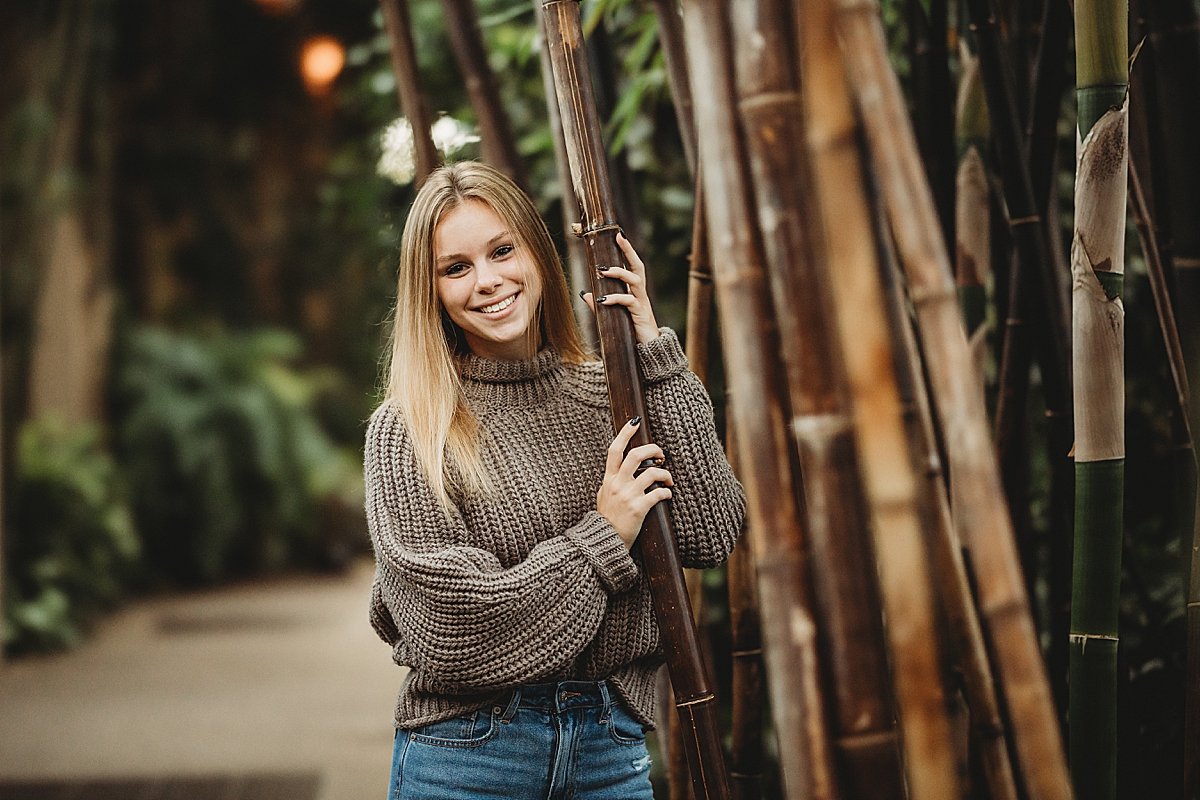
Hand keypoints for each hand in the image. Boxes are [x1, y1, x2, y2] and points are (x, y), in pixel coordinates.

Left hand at [580, 233, 660, 344]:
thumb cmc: (631, 332)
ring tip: (602, 271)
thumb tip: (586, 294)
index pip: (630, 265)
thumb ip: (600, 305)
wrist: (648, 351)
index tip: (617, 235)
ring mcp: (642, 302)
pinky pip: (629, 302)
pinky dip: (616, 299)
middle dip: (628, 250)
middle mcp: (640, 293)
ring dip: (618, 273)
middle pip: (638, 265)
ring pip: (634, 280)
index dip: (625, 250)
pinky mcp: (641, 314)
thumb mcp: (612, 316)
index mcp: (634, 291)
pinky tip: (603, 300)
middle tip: (617, 237)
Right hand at [596, 416, 673, 549]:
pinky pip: (658, 493)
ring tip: (669, 480)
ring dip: (665, 474)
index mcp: (608, 479)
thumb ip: (611, 482)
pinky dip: (666, 492)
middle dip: (653, 449)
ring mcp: (628, 496)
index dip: (625, 433)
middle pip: (636, 455)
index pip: (614, 450)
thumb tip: (618, 471)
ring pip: (652, 473)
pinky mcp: (638, 508)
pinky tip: (668, 495)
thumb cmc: (606, 520)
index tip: (635, 421)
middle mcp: (617, 484)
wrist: (604, 542)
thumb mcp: (603, 495)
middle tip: (662, 455)